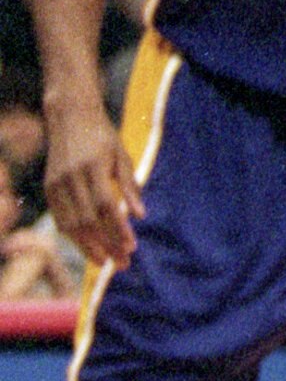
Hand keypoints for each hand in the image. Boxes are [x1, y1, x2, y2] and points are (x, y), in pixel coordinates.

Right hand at [44, 94, 140, 270]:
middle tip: (122, 264)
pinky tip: (88, 247)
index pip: (106, 206)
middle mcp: (72, 176)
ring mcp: (57, 183)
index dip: (118, 229)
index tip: (131, 248)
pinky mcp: (49, 188)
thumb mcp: (122, 155)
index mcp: (94, 166)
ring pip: (71, 224)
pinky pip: (60, 220)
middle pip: (88, 220)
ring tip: (106, 261)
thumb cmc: (102, 137)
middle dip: (106, 245)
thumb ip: (130, 186)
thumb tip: (141, 216)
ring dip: (89, 247)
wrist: (70, 117)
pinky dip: (74, 236)